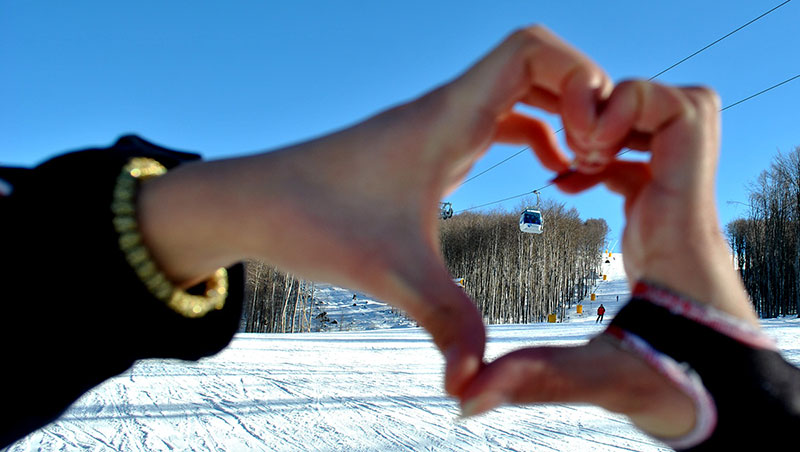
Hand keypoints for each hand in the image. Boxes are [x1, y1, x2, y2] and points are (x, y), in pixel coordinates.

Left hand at [136, 26, 609, 396]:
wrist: (252, 202)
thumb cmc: (310, 218)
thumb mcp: (391, 274)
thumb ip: (444, 325)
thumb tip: (471, 387)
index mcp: (446, 117)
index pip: (530, 49)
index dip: (580, 77)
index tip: (590, 139)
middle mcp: (447, 109)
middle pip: (540, 61)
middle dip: (587, 97)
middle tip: (602, 156)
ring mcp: (440, 123)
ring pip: (521, 87)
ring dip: (564, 112)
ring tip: (586, 165)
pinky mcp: (432, 144)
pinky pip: (501, 117)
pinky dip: (539, 131)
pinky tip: (552, 169)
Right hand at [460, 82, 759, 438]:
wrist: (732, 404)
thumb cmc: (689, 391)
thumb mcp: (604, 382)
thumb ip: (535, 379)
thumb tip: (466, 395)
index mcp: (678, 224)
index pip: (684, 117)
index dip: (632, 105)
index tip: (584, 142)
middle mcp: (686, 208)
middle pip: (683, 107)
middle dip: (623, 105)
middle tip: (576, 141)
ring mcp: (679, 214)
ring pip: (665, 131)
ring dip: (613, 129)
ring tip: (567, 159)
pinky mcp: (666, 225)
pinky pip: (644, 164)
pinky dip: (606, 159)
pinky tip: (569, 184)